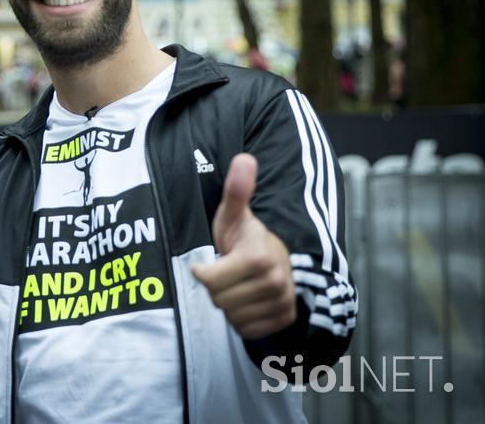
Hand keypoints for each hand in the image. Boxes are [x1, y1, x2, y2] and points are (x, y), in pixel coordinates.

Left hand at [191, 153, 295, 338]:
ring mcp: (282, 304)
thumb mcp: (234, 214)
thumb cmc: (245, 237)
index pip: (208, 280)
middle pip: (218, 300)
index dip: (203, 271)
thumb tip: (244, 158)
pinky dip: (241, 318)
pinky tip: (247, 299)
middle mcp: (276, 283)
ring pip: (230, 316)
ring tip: (238, 284)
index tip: (214, 258)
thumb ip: (236, 190)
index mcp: (259, 258)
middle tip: (229, 271)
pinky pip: (245, 329)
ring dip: (229, 303)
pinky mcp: (283, 320)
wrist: (278, 259)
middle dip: (217, 286)